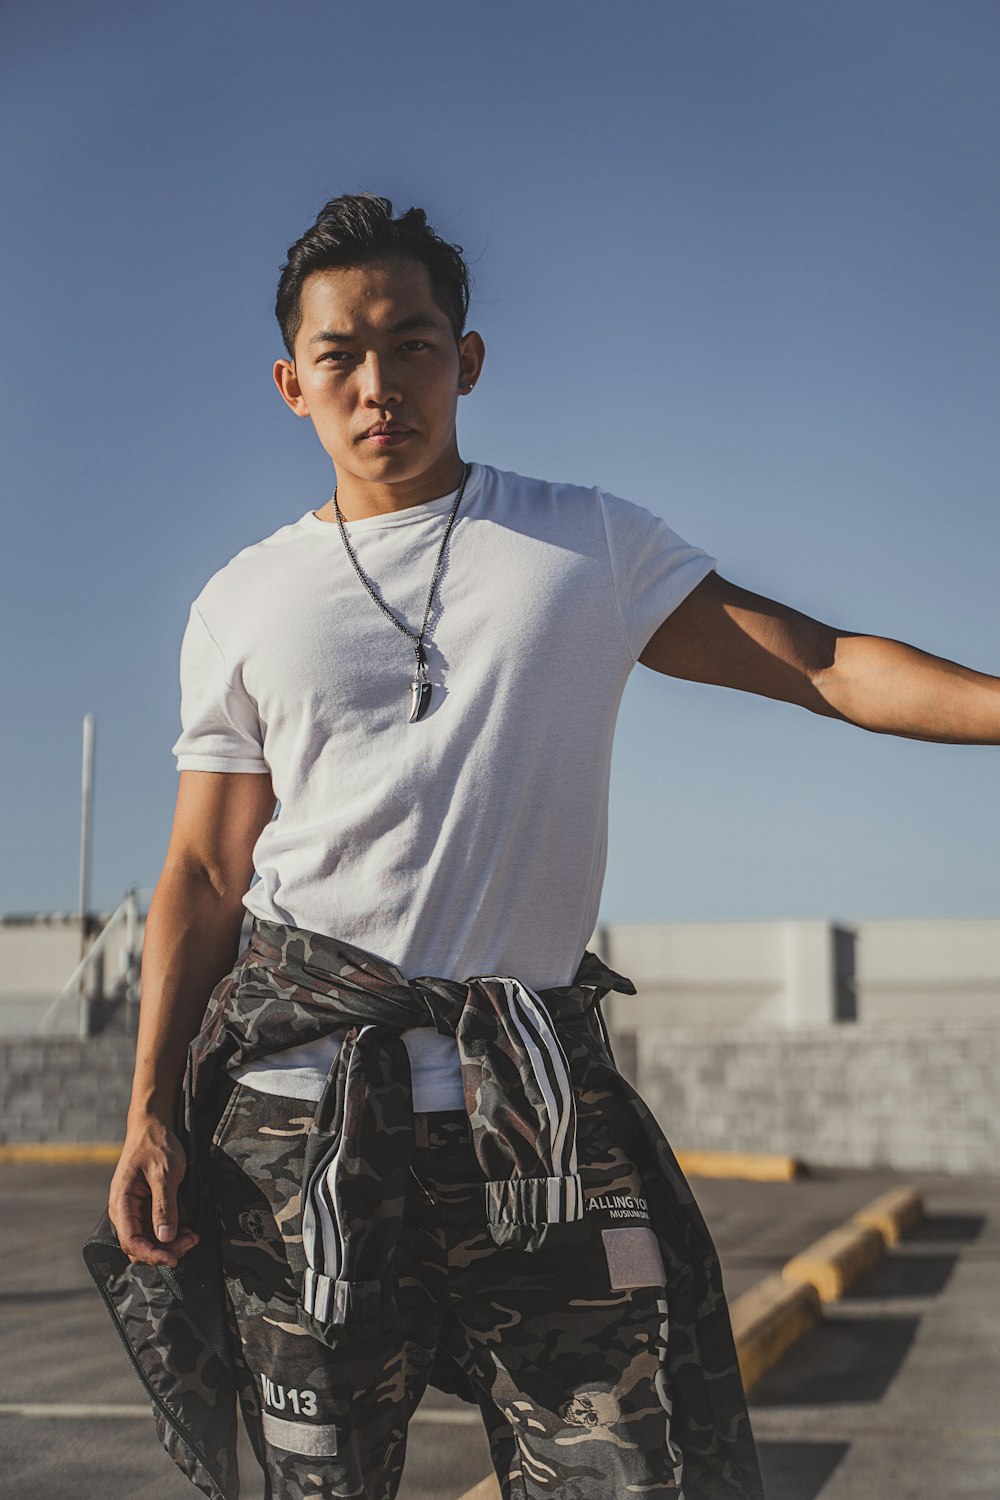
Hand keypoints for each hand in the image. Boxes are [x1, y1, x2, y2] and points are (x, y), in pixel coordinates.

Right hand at [108, 1116, 199, 1267]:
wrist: (154, 1126)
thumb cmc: (156, 1145)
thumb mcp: (163, 1174)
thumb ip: (163, 1206)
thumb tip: (164, 1237)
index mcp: (121, 1202)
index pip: (130, 1241)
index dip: (151, 1254)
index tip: (173, 1257)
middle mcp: (124, 1211)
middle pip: (138, 1246)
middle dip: (164, 1250)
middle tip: (191, 1241)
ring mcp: (134, 1210)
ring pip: (147, 1241)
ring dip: (168, 1244)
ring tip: (192, 1236)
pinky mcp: (145, 1208)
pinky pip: (153, 1231)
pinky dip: (169, 1235)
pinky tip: (186, 1230)